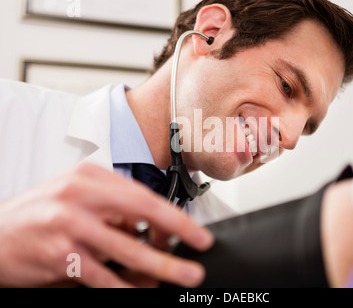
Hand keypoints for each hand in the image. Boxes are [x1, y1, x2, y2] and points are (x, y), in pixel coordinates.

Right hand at [0, 163, 213, 287]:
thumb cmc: (37, 215)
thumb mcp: (75, 197)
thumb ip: (112, 208)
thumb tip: (148, 229)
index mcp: (89, 177)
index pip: (142, 194)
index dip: (173, 214)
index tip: (193, 229)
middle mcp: (81, 195)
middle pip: (142, 213)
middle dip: (177, 232)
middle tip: (199, 247)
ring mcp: (70, 224)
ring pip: (126, 248)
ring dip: (160, 266)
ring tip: (182, 275)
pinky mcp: (60, 254)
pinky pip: (102, 276)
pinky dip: (124, 288)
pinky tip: (140, 292)